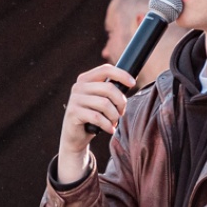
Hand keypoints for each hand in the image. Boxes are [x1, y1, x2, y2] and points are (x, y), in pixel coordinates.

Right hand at [56, 63, 132, 183]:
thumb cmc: (92, 117)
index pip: (106, 69)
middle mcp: (78, 86)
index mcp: (85, 79)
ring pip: (105, 104)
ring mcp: (75, 99)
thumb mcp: (100, 100)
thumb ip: (110, 90)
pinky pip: (97, 117)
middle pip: (109, 88)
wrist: (75, 137)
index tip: (132, 83)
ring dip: (114, 116)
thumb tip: (130, 81)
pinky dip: (108, 125)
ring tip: (113, 122)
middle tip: (121, 113)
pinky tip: (109, 129)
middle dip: (121, 102)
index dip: (122, 75)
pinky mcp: (73, 113)